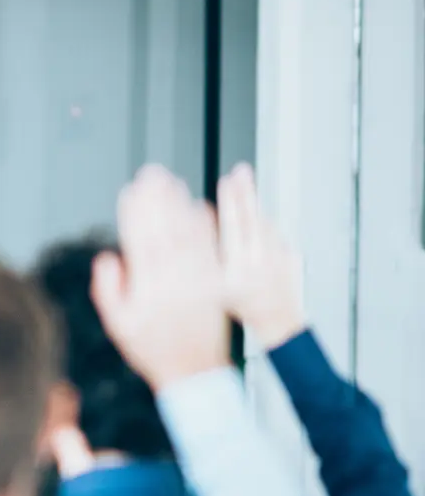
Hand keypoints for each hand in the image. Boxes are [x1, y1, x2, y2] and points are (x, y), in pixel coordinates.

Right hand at [92, 165, 228, 389]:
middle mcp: (173, 282)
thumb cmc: (152, 349)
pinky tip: (200, 208)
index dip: (134, 214)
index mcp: (147, 289)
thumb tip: (108, 258)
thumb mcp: (118, 325)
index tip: (130, 190)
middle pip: (164, 231)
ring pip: (188, 235)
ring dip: (180, 206)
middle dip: (157, 199)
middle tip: (153, 173)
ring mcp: (196, 281)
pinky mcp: (215, 284)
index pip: (138, 241)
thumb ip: (109, 291)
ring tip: (174, 182)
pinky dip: (205, 227)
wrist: (194, 372)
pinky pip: (210, 249)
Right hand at [218, 163, 305, 346]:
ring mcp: (278, 257)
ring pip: (265, 224)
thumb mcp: (216, 288)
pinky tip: (257, 220)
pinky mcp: (291, 256)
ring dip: (255, 204)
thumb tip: (204, 226)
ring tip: (245, 184)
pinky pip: (276, 235)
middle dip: (245, 192)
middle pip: (251, 218)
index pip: (233, 227)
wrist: (278, 323)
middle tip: (241, 171)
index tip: (226, 182)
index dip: (230, 202)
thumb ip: (209, 257)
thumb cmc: (243, 308)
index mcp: (238, 268)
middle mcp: (260, 259)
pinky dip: (266, 225)